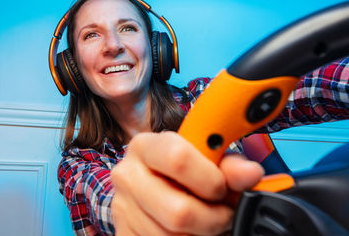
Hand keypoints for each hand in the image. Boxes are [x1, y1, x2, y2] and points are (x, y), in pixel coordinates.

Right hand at [111, 131, 263, 234]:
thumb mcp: (205, 161)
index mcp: (145, 146)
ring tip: (206, 220)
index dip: (210, 180)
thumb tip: (252, 174)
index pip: (178, 159)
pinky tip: (188, 231)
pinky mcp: (123, 233)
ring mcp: (121, 207)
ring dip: (200, 234)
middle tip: (222, 213)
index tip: (222, 187)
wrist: (153, 185)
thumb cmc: (182, 171)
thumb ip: (230, 166)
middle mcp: (127, 175)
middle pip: (179, 211)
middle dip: (213, 219)